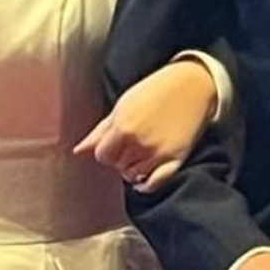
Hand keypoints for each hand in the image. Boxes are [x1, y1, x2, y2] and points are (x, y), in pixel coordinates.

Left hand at [75, 59, 218, 190]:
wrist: (191, 85)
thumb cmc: (155, 91)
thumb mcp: (123, 106)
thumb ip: (100, 132)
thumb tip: (77, 152)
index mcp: (123, 127)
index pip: (102, 156)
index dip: (106, 150)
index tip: (115, 142)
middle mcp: (139, 142)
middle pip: (117, 166)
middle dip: (120, 158)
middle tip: (132, 142)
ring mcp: (158, 153)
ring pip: (133, 176)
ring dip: (134, 168)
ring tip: (142, 151)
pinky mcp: (176, 160)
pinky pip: (153, 184)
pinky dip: (146, 184)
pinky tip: (145, 176)